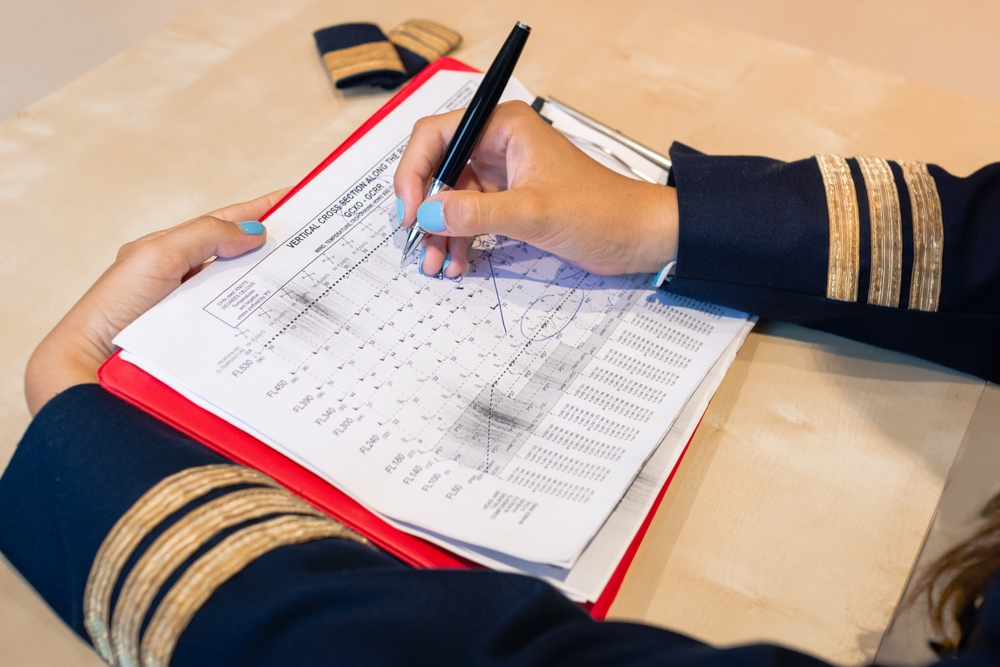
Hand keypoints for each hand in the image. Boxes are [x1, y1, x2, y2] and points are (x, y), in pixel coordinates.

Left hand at [24, 189, 289, 414]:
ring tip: (311, 277)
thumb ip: (205, 235)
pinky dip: (263, 314)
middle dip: (276, 246)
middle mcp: (185, 278)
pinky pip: (241, 320)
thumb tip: (253, 232)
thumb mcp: (160, 255)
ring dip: (274, 283)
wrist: (96, 364)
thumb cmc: (117, 307)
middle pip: (240, 255)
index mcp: (171, 250)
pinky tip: (282, 315)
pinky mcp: (204, 337)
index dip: (262, 210)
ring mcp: (195, 309)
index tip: (297, 199)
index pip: (227, 222)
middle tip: (317, 241)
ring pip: (244, 288)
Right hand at [394, 100, 677, 276]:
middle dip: (426, 208)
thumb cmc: (602, 211)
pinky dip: (461, 238)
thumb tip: (427, 213)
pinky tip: (459, 262)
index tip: (408, 210)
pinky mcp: (511, 199)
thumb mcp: (534, 213)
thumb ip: (477, 212)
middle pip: (439, 168)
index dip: (414, 171)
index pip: (437, 135)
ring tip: (437, 264)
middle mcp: (499, 143)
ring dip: (441, 230)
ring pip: (452, 197)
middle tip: (418, 244)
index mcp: (504, 126)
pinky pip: (471, 215)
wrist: (640, 236)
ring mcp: (504, 173)